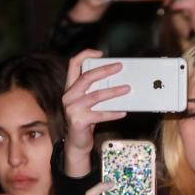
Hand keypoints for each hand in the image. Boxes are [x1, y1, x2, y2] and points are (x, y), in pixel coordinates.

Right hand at [62, 50, 130, 176]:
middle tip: (119, 67)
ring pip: (96, 95)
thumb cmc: (85, 119)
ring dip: (114, 91)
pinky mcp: (78, 121)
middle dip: (104, 70)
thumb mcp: (87, 102)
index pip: (73, 65)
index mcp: (70, 88)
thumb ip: (95, 90)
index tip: (100, 53)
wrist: (77, 142)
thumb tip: (117, 80)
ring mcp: (72, 109)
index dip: (85, 55)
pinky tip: (123, 112)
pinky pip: (100, 114)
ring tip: (127, 89)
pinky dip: (113, 113)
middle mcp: (68, 96)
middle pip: (86, 77)